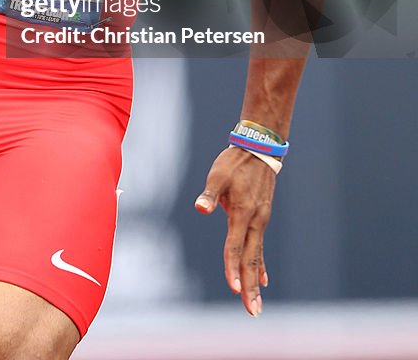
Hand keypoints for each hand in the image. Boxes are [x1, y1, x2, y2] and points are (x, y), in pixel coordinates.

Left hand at [194, 147, 275, 315]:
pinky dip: (260, 265)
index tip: (234, 289)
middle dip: (250, 286)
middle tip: (252, 311)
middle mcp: (254, 220)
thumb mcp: (218, 174)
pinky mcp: (261, 218)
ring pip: (257, 256)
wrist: (259, 150)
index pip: (235, 245)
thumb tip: (200, 207)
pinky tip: (263, 280)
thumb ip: (210, 194)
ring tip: (256, 305)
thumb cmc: (233, 163)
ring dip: (256, 281)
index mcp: (242, 212)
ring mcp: (260, 221)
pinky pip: (260, 247)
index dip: (232, 267)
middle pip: (251, 259)